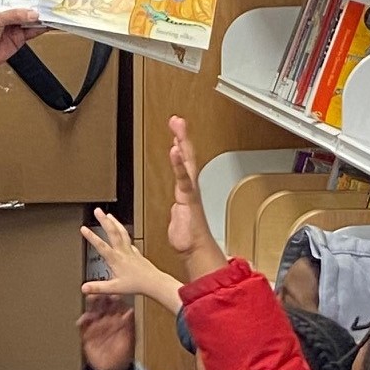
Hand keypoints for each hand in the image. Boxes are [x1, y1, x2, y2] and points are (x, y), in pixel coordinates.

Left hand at [0, 8, 48, 73]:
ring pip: (31, 20)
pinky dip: (41, 28)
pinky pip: (32, 32)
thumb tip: (32, 14)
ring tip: (54, 11)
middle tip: (51, 0)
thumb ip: (14, 15)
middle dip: (37, 5)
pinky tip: (50, 24)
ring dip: (42, 17)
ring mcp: (14, 28)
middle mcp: (7, 16)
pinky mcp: (18, 39)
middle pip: (26, 8)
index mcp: (0, 7)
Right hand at [78, 295, 135, 369]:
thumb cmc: (123, 354)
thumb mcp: (129, 339)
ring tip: (88, 301)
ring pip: (92, 313)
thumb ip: (129, 325)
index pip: (115, 305)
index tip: (112, 293)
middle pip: (102, 306)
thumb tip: (130, 311)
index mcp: (118, 320)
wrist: (112, 369)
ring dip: (90, 306)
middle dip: (99, 298)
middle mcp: (106, 320)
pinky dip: (82, 322)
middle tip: (97, 292)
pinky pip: (83, 327)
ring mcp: (95, 327)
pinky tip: (82, 320)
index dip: (114, 298)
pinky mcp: (87, 335)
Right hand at [81, 209, 180, 310]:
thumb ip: (98, 287)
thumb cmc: (136, 285)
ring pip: (122, 232)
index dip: (92, 237)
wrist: (154, 282)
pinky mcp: (136, 252)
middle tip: (97, 210)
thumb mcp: (114, 288)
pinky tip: (122, 232)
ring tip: (109, 215)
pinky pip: (128, 239)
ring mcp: (130, 250)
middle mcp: (123, 252)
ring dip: (115, 222)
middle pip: (113, 232)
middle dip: (104, 220)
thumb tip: (84, 288)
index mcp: (116, 259)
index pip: (102, 246)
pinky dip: (124, 233)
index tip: (83, 228)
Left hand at [166, 116, 211, 257]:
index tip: (176, 130)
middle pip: (187, 155)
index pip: (183, 162)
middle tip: (177, 120)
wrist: (194, 249)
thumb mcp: (177, 218)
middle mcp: (190, 186)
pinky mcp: (189, 198)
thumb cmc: (187, 236)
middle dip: (182, 136)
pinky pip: (183, 177)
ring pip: (187, 161)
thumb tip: (177, 209)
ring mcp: (190, 191)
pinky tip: (175, 149)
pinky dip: (179, 163)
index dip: (180, 145)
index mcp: (186, 189)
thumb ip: (177, 210)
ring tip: (177, 126)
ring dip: (182, 142)